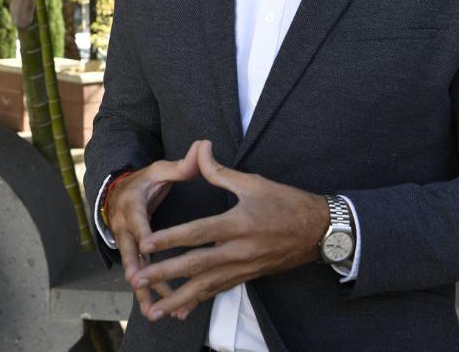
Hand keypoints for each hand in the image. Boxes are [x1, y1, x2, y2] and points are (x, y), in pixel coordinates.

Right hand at [104, 142, 202, 318]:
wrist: (120, 192)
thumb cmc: (145, 181)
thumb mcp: (160, 170)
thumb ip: (182, 165)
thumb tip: (203, 145)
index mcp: (132, 204)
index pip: (137, 219)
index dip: (142, 233)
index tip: (147, 247)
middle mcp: (125, 226)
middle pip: (129, 251)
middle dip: (135, 270)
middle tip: (139, 285)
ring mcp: (126, 243)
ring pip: (134, 269)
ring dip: (142, 289)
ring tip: (152, 310)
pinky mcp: (133, 255)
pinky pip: (141, 274)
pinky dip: (147, 291)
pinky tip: (159, 308)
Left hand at [130, 140, 328, 321]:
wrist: (319, 231)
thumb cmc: (286, 203)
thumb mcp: (254, 182)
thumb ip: (220, 171)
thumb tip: (199, 147)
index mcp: (238, 224)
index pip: (198, 233)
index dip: (170, 238)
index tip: (146, 244)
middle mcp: (238, 251)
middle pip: (196, 265)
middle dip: (165, 274)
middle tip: (138, 281)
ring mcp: (242, 268)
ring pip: (205, 287)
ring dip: (177, 299)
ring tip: (153, 311)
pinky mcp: (246, 277)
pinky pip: (218, 292)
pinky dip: (198, 302)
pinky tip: (180, 311)